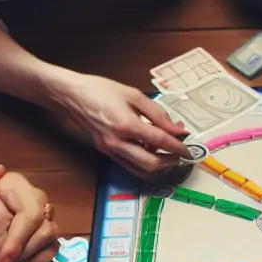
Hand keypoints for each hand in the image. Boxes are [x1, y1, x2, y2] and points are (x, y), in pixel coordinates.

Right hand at [48, 71, 190, 177]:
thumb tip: (177, 129)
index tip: (190, 150)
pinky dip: (144, 163)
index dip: (178, 147)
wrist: (70, 95)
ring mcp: (110, 150)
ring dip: (158, 167)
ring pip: (140, 170)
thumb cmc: (101, 90)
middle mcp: (117, 142)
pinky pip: (129, 165)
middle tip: (181, 155)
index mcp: (125, 124)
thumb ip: (158, 114)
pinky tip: (151, 150)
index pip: (159, 141)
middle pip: (150, 165)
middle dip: (170, 162)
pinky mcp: (105, 152)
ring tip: (170, 155)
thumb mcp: (133, 95)